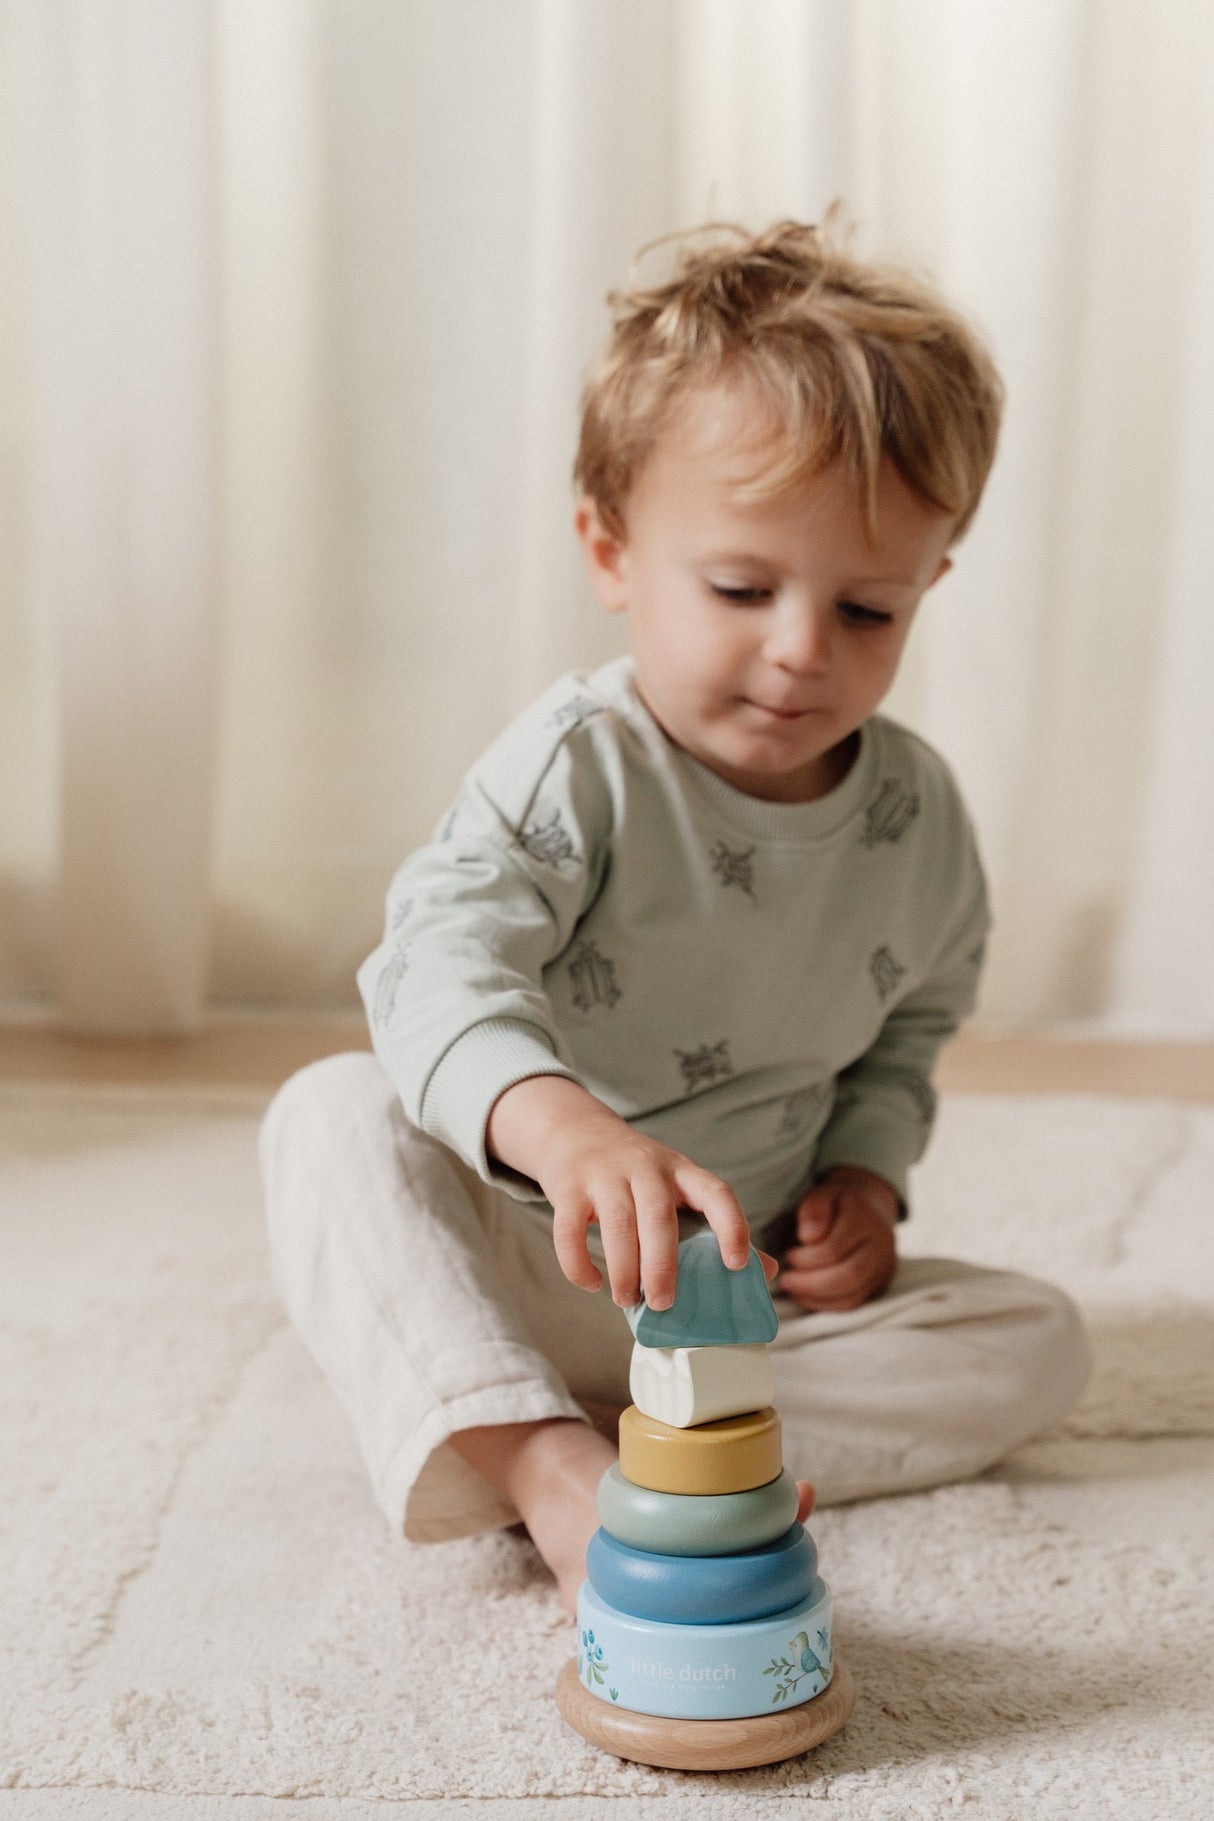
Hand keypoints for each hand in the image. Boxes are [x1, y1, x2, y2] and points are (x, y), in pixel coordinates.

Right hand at [487, 1076, 750, 1309]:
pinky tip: (593, 1284)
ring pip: (616, 1223)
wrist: (576, 1132)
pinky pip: (569, 1230)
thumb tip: (766, 1273)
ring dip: (623, 1270)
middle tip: (663, 1303)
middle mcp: (645, 1167)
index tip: (736, 1265)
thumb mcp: (680, 1186)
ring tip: (627, 1300)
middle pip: (658, 1215)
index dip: (732, 1226)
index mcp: (681, 1171)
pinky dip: (578, 1264)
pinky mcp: (568, 1186)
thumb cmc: (639, 1174)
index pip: (716, 1193)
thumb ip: (717, 1227)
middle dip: (662, 1265)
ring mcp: (604, 1174)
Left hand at [776, 1165, 897, 1312]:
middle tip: (786, 1280)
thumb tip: (809, 1236)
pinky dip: (826, 1304)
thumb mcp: (823, 1194)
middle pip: (849, 1275)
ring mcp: (883, 1266)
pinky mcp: (879, 1283)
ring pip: (852, 1295)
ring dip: (816, 1297)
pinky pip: (853, 1303)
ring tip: (793, 1288)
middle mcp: (881, 1244)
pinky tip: (806, 1296)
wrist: (870, 1208)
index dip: (806, 1257)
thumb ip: (814, 1210)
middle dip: (811, 1283)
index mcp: (865, 1218)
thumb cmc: (838, 1203)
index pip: (834, 1248)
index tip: (788, 1255)